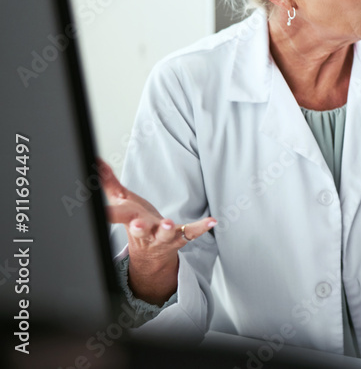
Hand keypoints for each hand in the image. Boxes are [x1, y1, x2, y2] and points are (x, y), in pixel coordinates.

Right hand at [98, 159, 215, 304]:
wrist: (150, 253)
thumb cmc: (136, 220)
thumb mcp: (122, 201)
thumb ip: (109, 182)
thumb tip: (95, 160)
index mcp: (129, 220)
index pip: (116, 216)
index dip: (108, 214)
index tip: (101, 213)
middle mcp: (145, 231)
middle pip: (140, 230)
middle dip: (138, 228)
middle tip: (137, 225)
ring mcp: (163, 236)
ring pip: (164, 235)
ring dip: (166, 230)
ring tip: (169, 224)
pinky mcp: (180, 237)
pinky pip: (191, 232)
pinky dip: (202, 227)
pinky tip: (212, 221)